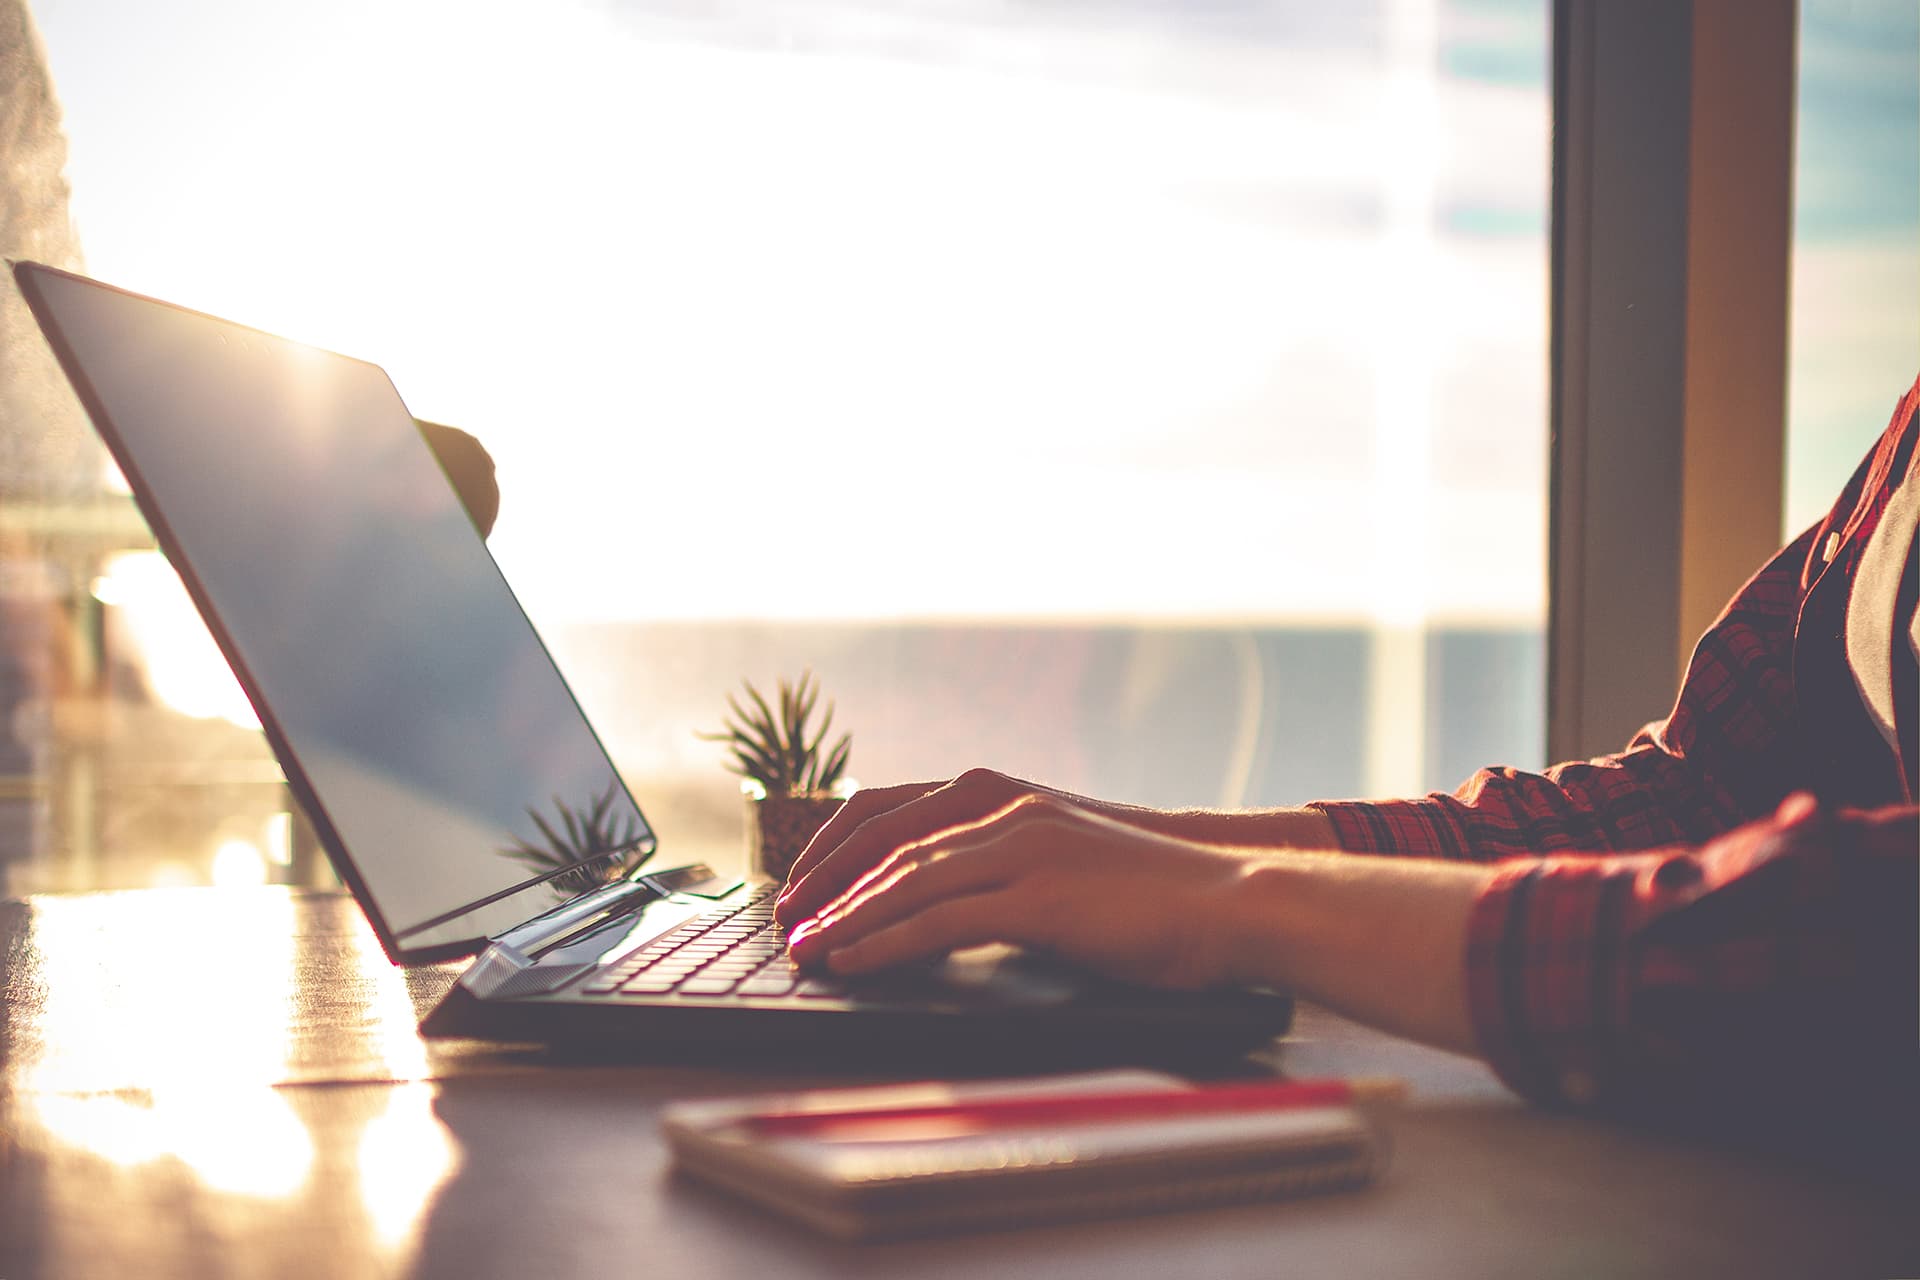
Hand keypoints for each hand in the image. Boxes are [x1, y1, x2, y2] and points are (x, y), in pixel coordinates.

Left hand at [781, 786, 1267, 989]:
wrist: (1230, 900)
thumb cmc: (1153, 895)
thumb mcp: (1065, 863)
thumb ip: (1006, 869)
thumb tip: (950, 906)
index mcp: (1007, 799)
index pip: (893, 811)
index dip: (837, 847)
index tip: (802, 885)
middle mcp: (1005, 812)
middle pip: (885, 841)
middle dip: (825, 883)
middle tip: (785, 922)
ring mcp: (1021, 850)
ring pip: (904, 881)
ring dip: (843, 919)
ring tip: (803, 951)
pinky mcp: (1038, 897)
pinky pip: (939, 919)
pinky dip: (885, 942)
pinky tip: (853, 963)